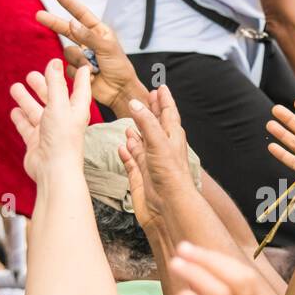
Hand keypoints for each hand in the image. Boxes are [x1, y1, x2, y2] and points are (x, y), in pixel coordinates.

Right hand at [9, 59, 90, 183]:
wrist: (53, 170)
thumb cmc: (63, 140)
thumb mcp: (59, 105)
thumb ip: (55, 84)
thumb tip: (55, 62)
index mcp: (76, 110)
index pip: (80, 89)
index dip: (81, 78)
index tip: (83, 66)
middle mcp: (63, 119)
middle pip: (53, 98)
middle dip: (43, 86)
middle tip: (32, 75)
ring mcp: (49, 131)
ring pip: (36, 111)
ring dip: (26, 100)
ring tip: (15, 88)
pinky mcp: (36, 141)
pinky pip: (26, 127)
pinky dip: (20, 118)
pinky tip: (14, 111)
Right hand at [37, 0, 143, 113]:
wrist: (120, 90)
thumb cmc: (119, 67)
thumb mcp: (107, 48)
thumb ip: (89, 36)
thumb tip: (71, 23)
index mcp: (98, 32)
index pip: (81, 14)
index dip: (69, 4)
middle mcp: (88, 41)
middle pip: (66, 29)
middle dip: (53, 23)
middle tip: (39, 15)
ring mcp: (81, 55)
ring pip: (68, 52)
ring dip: (80, 61)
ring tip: (94, 69)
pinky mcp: (76, 70)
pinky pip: (69, 67)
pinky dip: (79, 72)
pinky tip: (92, 77)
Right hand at [120, 86, 192, 227]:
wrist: (169, 207)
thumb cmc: (171, 176)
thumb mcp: (159, 142)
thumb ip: (147, 122)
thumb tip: (135, 104)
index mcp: (172, 138)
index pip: (168, 113)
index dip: (164, 100)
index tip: (160, 87)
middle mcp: (162, 149)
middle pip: (155, 126)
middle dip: (150, 112)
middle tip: (146, 99)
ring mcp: (151, 164)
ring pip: (143, 144)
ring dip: (137, 133)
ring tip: (130, 124)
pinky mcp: (141, 178)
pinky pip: (132, 162)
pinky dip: (127, 154)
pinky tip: (122, 148)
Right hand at [166, 242, 261, 294]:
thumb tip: (187, 292)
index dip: (197, 274)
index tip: (174, 263)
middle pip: (239, 281)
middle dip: (210, 260)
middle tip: (182, 249)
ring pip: (247, 280)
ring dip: (220, 261)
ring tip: (191, 252)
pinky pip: (247, 288)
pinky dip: (227, 271)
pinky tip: (205, 264)